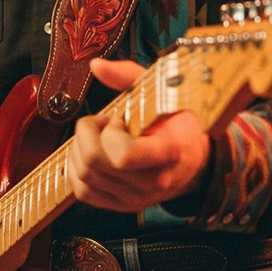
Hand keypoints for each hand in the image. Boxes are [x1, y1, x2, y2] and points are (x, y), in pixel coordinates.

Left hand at [67, 58, 210, 213]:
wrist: (195, 159)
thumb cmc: (179, 122)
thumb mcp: (163, 92)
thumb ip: (128, 76)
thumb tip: (96, 65)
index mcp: (171, 152)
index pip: (125, 156)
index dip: (111, 132)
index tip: (120, 118)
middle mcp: (154, 181)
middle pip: (95, 163)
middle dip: (88, 133)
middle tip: (103, 122)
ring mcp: (137, 197)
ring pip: (83, 176)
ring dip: (81, 148)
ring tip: (101, 136)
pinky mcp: (122, 205)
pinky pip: (83, 192)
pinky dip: (76, 169)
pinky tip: (91, 152)